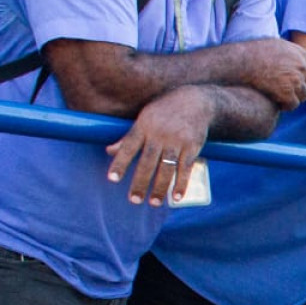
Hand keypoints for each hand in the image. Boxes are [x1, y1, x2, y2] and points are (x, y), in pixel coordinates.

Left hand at [107, 86, 213, 205]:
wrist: (196, 102)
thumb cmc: (165, 111)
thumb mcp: (144, 118)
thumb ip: (128, 137)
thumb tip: (109, 151)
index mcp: (144, 126)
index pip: (128, 147)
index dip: (120, 163)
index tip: (112, 179)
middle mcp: (160, 134)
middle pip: (148, 162)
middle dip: (140, 182)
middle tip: (133, 200)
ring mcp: (177, 141)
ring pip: (166, 168)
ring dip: (160, 187)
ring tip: (153, 203)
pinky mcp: (192, 146)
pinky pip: (185, 168)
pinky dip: (181, 184)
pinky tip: (176, 197)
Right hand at [233, 38, 305, 109]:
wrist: (241, 62)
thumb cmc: (253, 52)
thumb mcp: (276, 44)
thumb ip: (290, 51)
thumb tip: (294, 55)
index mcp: (299, 54)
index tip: (301, 78)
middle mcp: (301, 66)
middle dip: (303, 86)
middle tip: (291, 90)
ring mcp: (296, 81)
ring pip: (304, 95)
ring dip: (295, 97)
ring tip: (283, 97)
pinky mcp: (287, 94)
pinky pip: (293, 104)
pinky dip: (286, 105)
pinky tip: (278, 103)